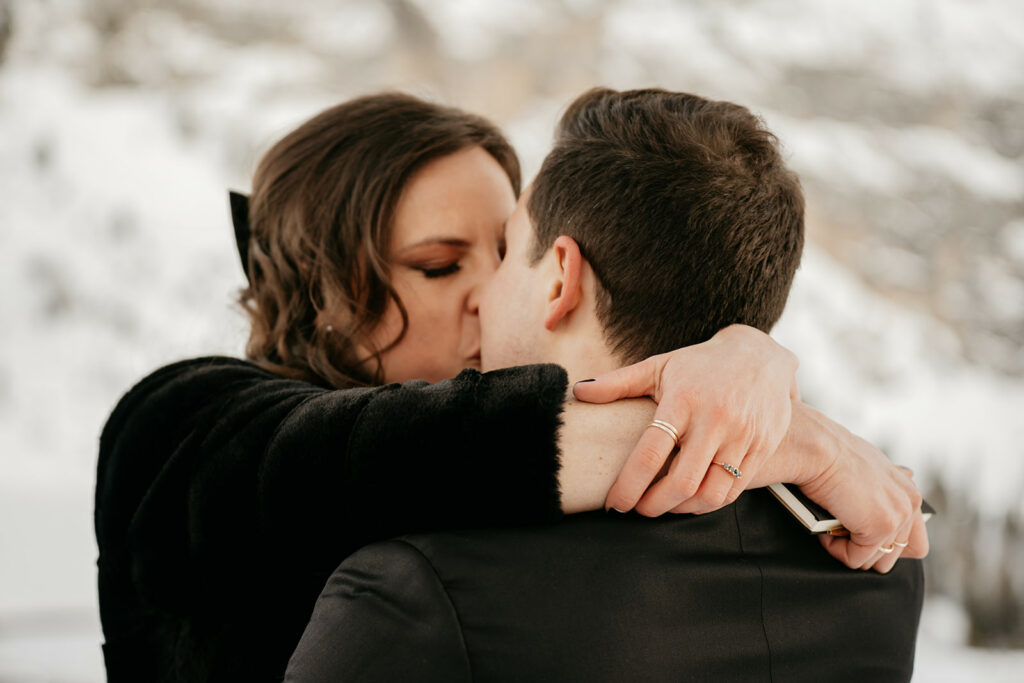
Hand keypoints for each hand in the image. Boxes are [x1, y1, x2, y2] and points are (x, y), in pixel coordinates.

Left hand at [573, 325, 797, 515]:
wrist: (760, 355)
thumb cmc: (699, 364)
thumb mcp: (659, 366)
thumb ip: (618, 383)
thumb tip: (577, 392)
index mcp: (683, 399)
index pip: (651, 452)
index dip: (629, 485)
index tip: (614, 503)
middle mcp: (716, 418)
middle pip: (682, 481)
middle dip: (654, 505)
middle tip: (637, 510)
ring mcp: (743, 435)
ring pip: (711, 492)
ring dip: (682, 509)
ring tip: (664, 506)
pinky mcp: (762, 447)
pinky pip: (735, 489)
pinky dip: (709, 502)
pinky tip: (691, 500)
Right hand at [777, 403, 928, 572]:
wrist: (816, 447)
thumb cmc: (829, 453)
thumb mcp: (865, 469)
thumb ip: (883, 485)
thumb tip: (901, 480)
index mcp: (908, 490)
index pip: (912, 540)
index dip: (881, 543)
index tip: (856, 531)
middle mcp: (910, 502)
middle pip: (894, 556)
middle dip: (865, 550)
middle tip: (841, 529)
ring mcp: (898, 516)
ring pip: (874, 561)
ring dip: (847, 548)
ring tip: (830, 524)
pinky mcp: (881, 527)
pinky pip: (855, 559)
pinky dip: (834, 548)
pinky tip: (824, 525)